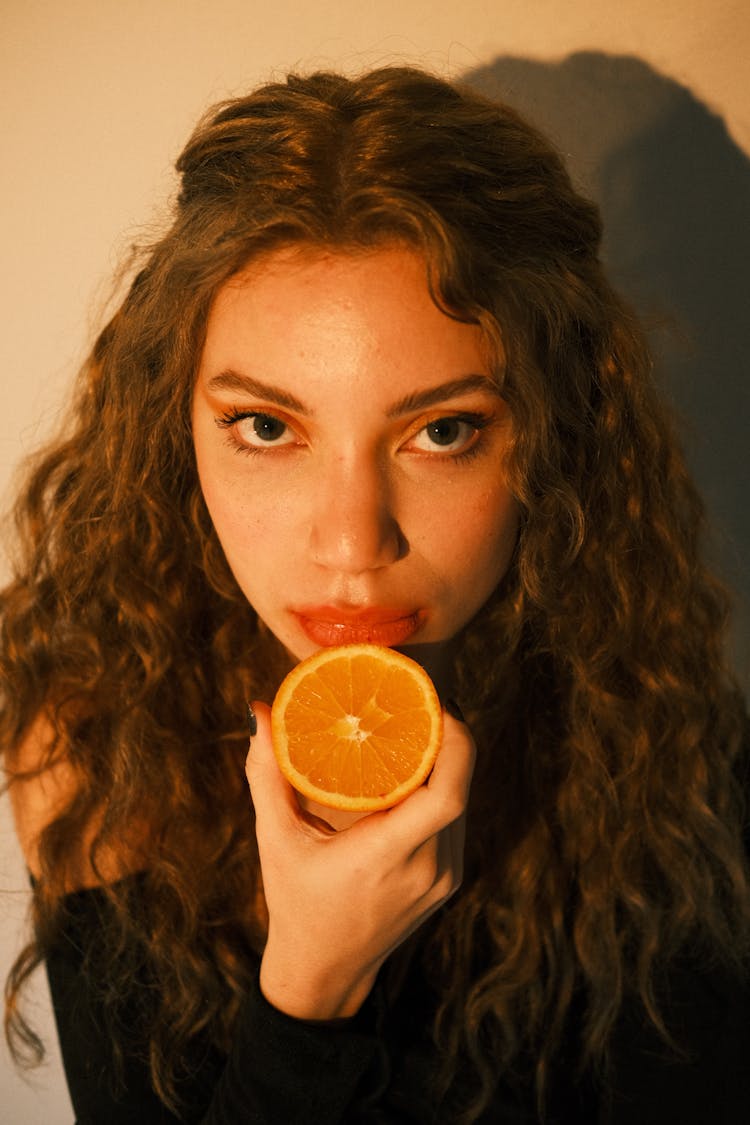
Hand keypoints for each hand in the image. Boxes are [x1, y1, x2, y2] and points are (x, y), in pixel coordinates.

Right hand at [245, 702, 474, 1020]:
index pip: (447, 795)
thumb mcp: (275, 840)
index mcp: (386, 857)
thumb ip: (267, 774)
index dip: (453, 742)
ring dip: (447, 762)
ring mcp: (444, 877)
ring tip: (417, 728)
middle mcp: (427, 868)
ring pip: (463, 800)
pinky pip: (456, 819)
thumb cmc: (295, 903)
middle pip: (460, 786)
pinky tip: (417, 768)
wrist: (324, 972)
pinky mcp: (449, 880)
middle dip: (448, 738)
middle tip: (418, 703)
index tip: (430, 706)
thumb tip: (258, 711)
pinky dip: (441, 787)